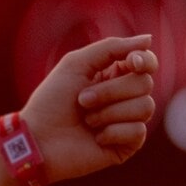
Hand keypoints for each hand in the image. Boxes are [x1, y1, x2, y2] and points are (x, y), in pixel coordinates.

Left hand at [21, 34, 158, 184]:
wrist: (37, 139)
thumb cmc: (51, 102)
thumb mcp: (76, 64)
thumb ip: (111, 48)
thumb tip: (148, 40)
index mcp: (113, 76)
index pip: (146, 63)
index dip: (145, 61)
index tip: (131, 62)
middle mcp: (124, 98)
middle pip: (145, 83)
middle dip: (110, 91)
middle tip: (82, 101)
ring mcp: (127, 122)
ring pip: (145, 107)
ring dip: (109, 112)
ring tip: (86, 120)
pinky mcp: (127, 145)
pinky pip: (138, 131)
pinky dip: (113, 132)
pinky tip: (95, 138)